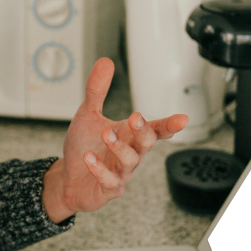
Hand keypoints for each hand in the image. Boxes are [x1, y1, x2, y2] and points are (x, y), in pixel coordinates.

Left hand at [41, 58, 188, 221]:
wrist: (68, 179)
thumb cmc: (84, 147)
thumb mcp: (87, 115)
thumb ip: (97, 90)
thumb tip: (105, 61)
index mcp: (130, 136)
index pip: (155, 129)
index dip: (169, 125)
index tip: (182, 119)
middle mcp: (130, 154)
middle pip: (146, 144)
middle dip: (143, 131)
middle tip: (135, 118)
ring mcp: (120, 173)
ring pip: (129, 162)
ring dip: (118, 147)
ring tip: (106, 133)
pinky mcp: (107, 188)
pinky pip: (109, 181)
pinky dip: (99, 169)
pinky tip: (88, 157)